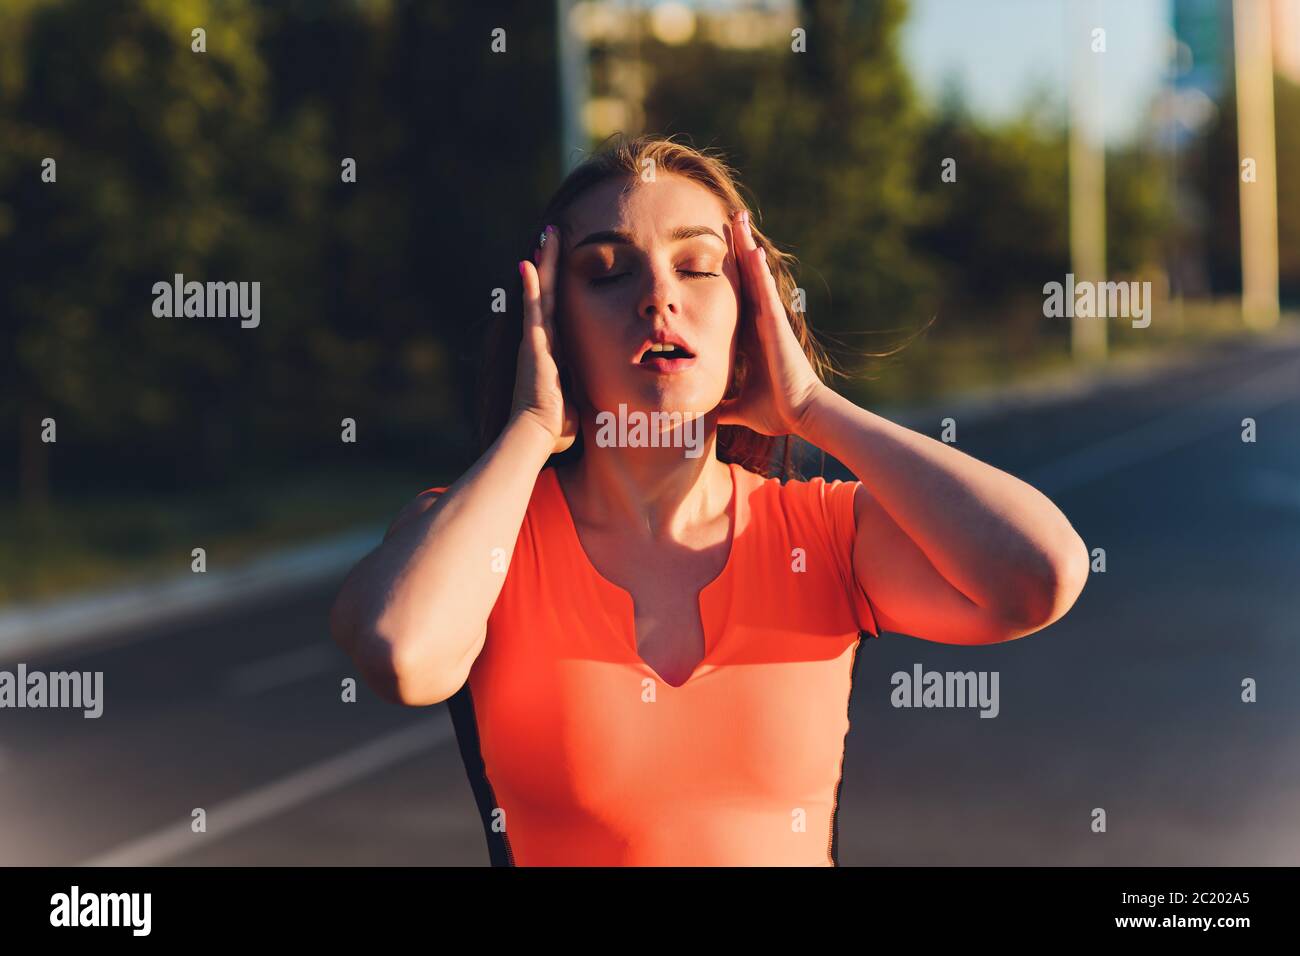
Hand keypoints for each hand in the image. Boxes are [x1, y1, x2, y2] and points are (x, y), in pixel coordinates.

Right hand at [510, 224, 577, 454]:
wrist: (536, 433)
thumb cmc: (554, 427)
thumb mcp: (574, 404)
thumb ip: (580, 396)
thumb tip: (593, 405)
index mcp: (551, 354)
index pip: (554, 313)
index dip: (555, 289)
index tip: (556, 268)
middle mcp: (540, 342)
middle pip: (546, 295)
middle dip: (549, 265)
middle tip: (552, 237)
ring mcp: (535, 340)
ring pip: (540, 293)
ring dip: (544, 264)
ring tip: (547, 236)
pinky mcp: (532, 343)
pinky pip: (533, 308)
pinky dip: (531, 286)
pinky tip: (530, 262)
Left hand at [717, 209, 826, 436]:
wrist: (802, 415)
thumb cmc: (777, 411)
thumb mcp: (740, 407)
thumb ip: (724, 406)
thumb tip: (706, 416)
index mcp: (752, 336)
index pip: (736, 296)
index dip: (730, 272)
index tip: (717, 251)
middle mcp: (762, 322)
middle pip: (748, 276)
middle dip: (739, 247)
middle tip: (730, 217)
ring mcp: (771, 321)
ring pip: (757, 276)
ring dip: (747, 247)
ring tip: (738, 218)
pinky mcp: (778, 325)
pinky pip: (766, 292)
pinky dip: (759, 271)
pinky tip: (751, 249)